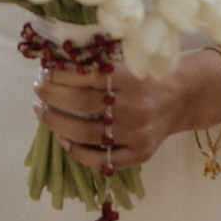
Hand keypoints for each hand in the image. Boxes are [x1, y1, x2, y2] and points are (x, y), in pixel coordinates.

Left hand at [33, 50, 218, 170]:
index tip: (44, 72)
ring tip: (41, 112)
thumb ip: (99, 64)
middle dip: (51, 96)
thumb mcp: (129, 61)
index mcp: (131, 78)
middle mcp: (135, 106)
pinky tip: (63, 138)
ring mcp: (136, 133)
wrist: (183, 98)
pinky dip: (76, 150)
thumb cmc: (148, 75)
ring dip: (55, 122)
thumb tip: (55, 65)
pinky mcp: (139, 154)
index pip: (86, 75)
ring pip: (85, 133)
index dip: (60, 75)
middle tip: (37, 90)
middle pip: (81, 103)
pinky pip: (100, 158)